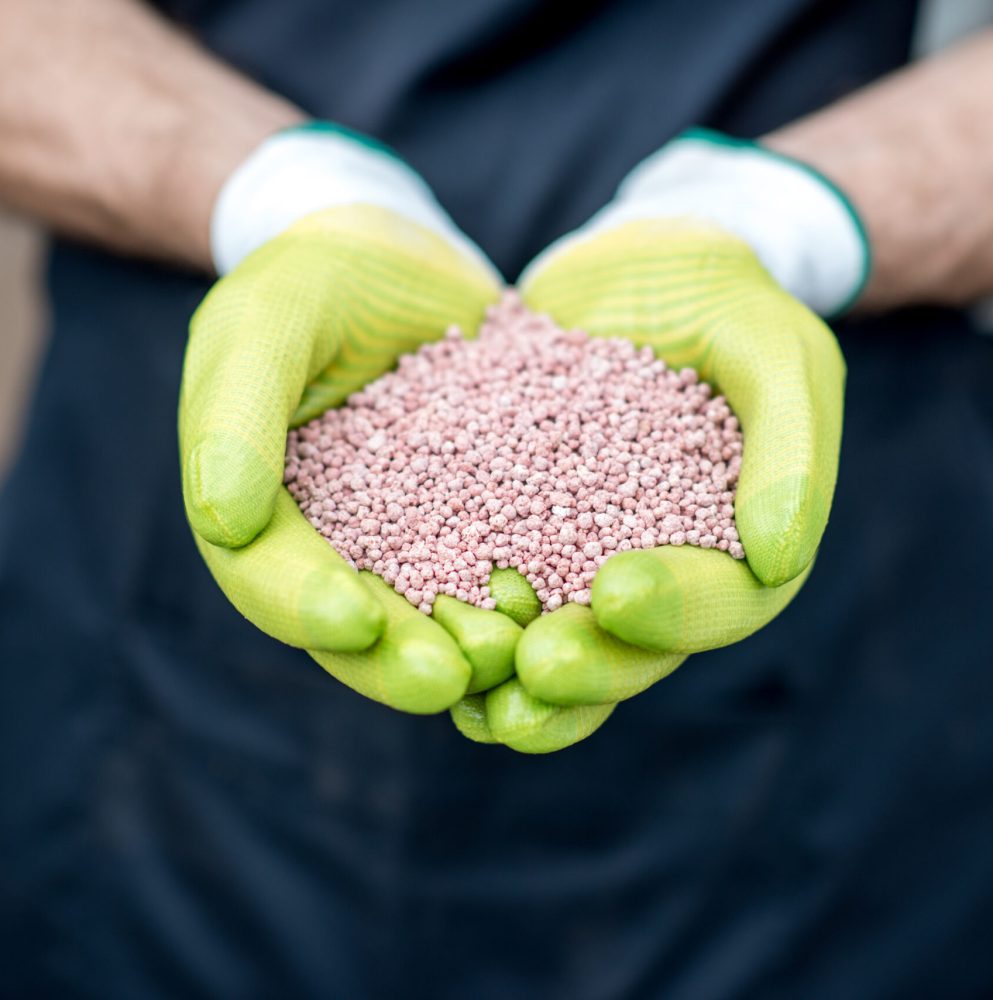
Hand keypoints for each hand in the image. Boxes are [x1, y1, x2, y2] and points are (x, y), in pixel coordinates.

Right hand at [181, 124, 526, 712]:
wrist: (394, 255)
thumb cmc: (311, 282)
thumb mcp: (262, 327)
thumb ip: (234, 419)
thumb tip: (221, 521)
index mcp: (264, 512)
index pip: (270, 574)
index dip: (303, 605)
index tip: (353, 621)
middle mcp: (339, 543)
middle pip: (357, 621)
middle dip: (396, 659)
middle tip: (448, 681)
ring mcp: (413, 537)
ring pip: (436, 612)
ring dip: (471, 648)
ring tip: (517, 664)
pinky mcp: (483, 515)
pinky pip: (504, 563)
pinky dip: (533, 594)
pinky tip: (573, 608)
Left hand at [453, 131, 857, 750]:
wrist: (629, 270)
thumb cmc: (717, 297)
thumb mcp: (773, 346)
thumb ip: (789, 445)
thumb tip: (776, 561)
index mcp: (737, 541)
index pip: (722, 601)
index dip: (677, 609)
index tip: (615, 593)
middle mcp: (660, 566)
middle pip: (635, 648)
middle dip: (591, 670)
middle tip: (536, 672)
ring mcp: (584, 556)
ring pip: (562, 640)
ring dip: (521, 682)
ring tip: (478, 707)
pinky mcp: (516, 528)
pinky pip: (490, 585)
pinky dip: (462, 621)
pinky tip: (424, 638)